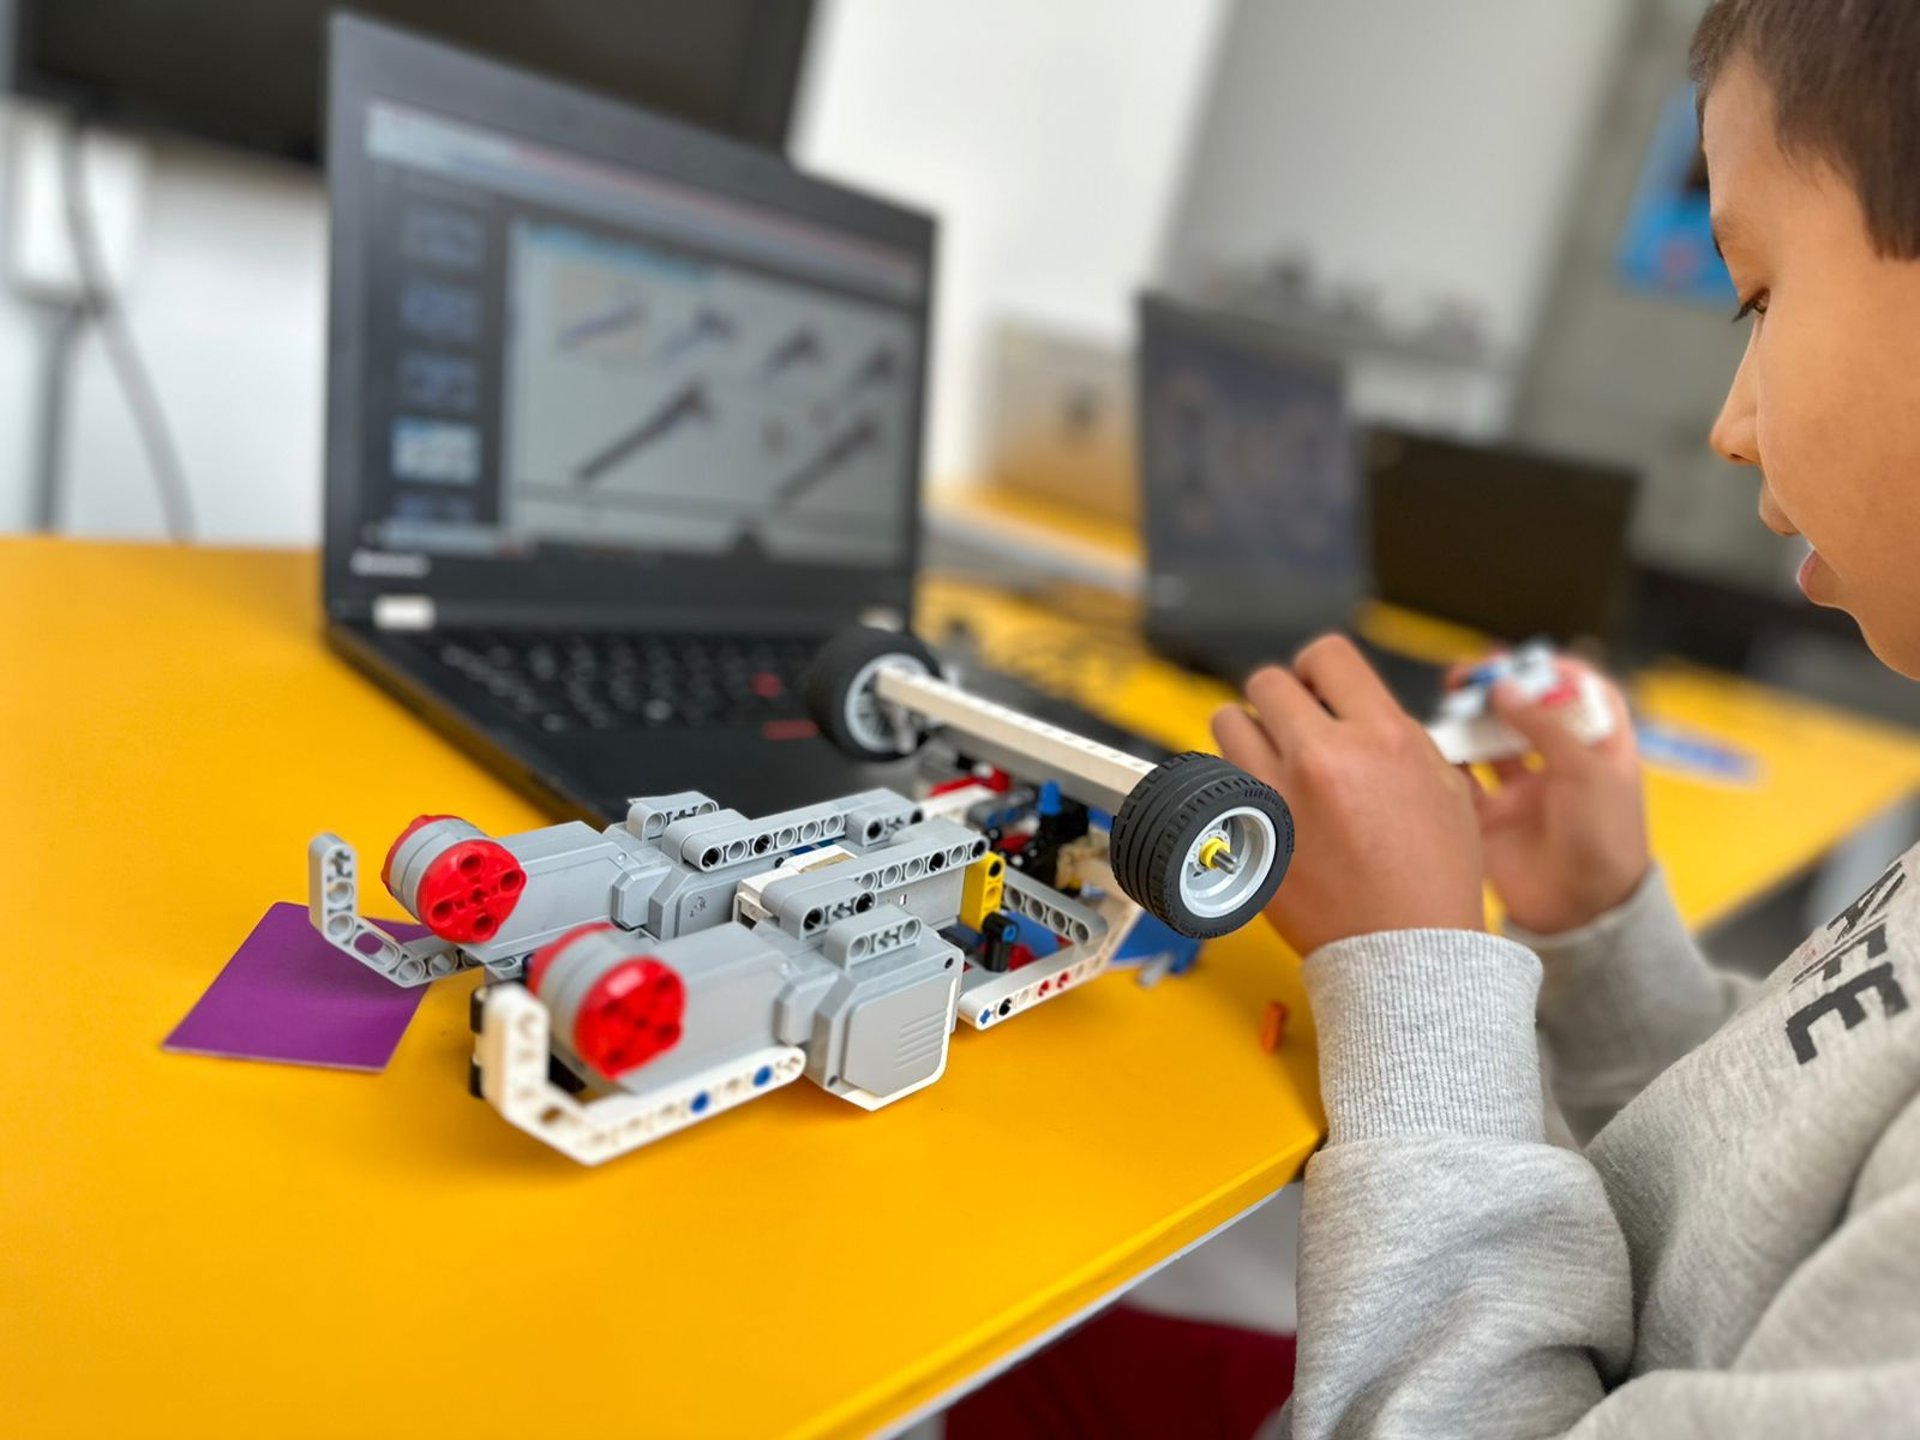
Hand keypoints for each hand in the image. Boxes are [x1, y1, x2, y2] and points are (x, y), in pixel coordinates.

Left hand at [1211, 635, 1485, 956]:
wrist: (1404, 953)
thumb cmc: (1431, 880)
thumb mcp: (1445, 786)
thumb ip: (1397, 734)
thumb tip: (1356, 708)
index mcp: (1379, 738)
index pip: (1326, 654)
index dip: (1319, 669)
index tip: (1317, 687)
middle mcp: (1320, 759)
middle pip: (1266, 682)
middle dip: (1281, 701)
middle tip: (1294, 728)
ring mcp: (1273, 798)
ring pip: (1228, 724)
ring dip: (1248, 737)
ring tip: (1273, 765)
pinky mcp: (1243, 835)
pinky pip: (1218, 782)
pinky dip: (1235, 786)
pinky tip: (1264, 807)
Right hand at [1463, 658, 1649, 934]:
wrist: (1582, 915)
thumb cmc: (1605, 841)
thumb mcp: (1587, 771)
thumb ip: (1544, 726)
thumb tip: (1505, 688)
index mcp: (1598, 749)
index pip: (1582, 693)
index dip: (1556, 670)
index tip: (1524, 660)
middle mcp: (1559, 765)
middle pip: (1527, 711)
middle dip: (1499, 688)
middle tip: (1469, 676)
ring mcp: (1524, 791)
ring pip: (1490, 741)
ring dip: (1471, 719)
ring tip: (1450, 704)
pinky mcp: (1492, 817)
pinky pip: (1464, 781)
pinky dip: (1449, 762)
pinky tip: (1438, 746)